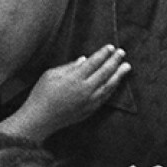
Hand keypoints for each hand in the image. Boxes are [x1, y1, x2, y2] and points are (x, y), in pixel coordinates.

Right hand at [10, 45, 129, 140]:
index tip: (111, 47)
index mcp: (74, 78)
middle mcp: (85, 90)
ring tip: (126, 67)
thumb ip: (69, 66)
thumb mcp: (51, 74)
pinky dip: (112, 88)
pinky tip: (116, 83)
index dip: (103, 54)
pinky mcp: (89, 110)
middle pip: (105, 72)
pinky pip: (105, 97)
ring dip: (119, 75)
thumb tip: (84, 59)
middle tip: (123, 52)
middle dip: (115, 61)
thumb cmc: (41, 94)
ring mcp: (89, 101)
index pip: (93, 62)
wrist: (39, 119)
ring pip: (108, 86)